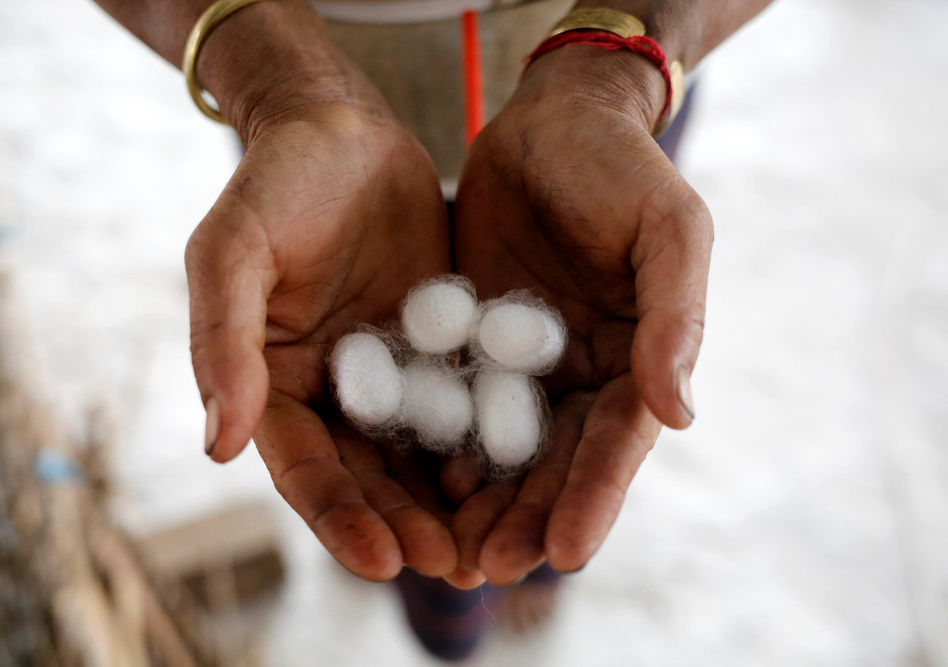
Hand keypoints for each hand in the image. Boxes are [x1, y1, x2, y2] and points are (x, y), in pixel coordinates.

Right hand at [186, 101, 456, 580]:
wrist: (342, 131)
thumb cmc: (273, 184)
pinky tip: (523, 471)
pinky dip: (486, 439)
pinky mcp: (439, 346)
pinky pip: (465, 400)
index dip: (337, 515)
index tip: (379, 558)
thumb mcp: (232, 251)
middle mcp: (333, 391)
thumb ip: (222, 341)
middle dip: (405, 524)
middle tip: (453, 565)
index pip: (303, 466)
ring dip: (450, 501)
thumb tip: (220, 446)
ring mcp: (390, 371)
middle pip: (367, 474)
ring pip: (420, 451)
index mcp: (274, 383)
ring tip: (491, 542)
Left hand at [448, 47, 712, 584]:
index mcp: (635, 360)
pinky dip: (434, 442)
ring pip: (498, 446)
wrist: (554, 120)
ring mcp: (520, 362)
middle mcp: (578, 374)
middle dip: (524, 518)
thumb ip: (675, 318)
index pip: (615, 443)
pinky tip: (411, 479)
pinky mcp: (469, 339)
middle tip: (484, 568)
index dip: (594, 497)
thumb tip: (680, 416)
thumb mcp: (668, 230)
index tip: (565, 552)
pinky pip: (450, 398)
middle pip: (552, 462)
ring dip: (475, 500)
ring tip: (444, 549)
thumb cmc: (625, 169)